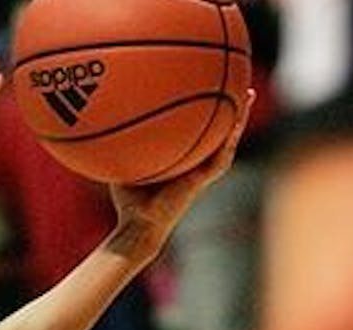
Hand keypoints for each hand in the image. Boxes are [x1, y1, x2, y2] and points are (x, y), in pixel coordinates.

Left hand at [107, 91, 255, 254]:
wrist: (139, 224)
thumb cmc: (128, 202)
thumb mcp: (122, 167)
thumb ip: (119, 146)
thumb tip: (104, 120)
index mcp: (181, 159)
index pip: (197, 130)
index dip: (204, 110)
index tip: (208, 86)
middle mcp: (195, 163)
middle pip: (217, 129)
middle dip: (228, 106)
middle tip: (237, 82)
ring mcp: (202, 170)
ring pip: (227, 139)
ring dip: (238, 118)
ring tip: (248, 95)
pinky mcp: (203, 179)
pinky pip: (221, 155)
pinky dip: (229, 138)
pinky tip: (236, 122)